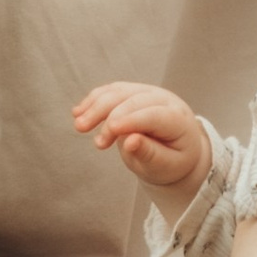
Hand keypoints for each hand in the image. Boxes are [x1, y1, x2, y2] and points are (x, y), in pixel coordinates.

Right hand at [72, 80, 212, 190]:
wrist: (177, 149)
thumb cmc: (172, 160)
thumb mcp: (165, 165)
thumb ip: (149, 154)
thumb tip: (130, 142)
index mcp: (178, 119)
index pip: (153, 115)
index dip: (131, 120)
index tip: (109, 130)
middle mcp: (165, 99)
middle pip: (133, 99)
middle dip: (106, 113)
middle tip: (83, 130)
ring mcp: (149, 92)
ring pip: (119, 91)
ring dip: (96, 105)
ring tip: (78, 124)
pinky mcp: (134, 92)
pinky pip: (113, 90)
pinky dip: (94, 99)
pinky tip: (78, 111)